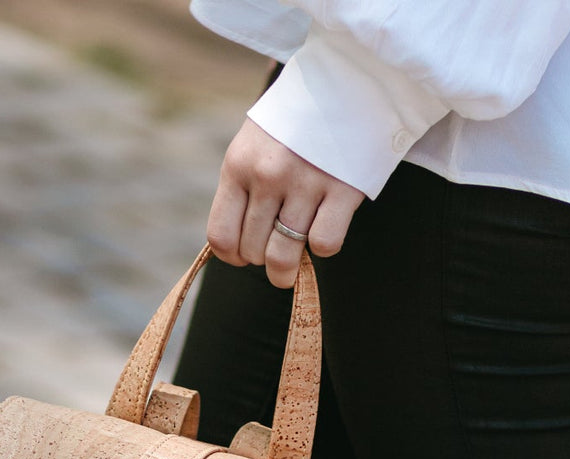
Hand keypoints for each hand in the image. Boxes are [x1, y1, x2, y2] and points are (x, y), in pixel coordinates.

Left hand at [207, 119, 364, 288]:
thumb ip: (242, 189)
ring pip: (283, 256)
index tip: (246, 255)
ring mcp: (305, 182)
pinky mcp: (343, 189)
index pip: (221, 237)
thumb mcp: (254, 145)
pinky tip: (325, 226)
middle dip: (264, 260)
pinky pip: (324, 244)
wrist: (347, 80)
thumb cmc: (296, 121)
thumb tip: (234, 248)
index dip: (233, 256)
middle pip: (253, 251)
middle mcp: (268, 175)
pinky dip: (324, 246)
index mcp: (239, 165)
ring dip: (288, 268)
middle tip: (278, 246)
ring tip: (295, 261)